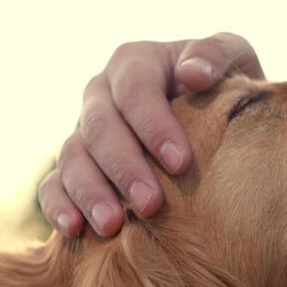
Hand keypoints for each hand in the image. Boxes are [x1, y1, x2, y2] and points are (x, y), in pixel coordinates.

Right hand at [39, 33, 264, 236]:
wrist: (212, 126)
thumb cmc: (223, 91)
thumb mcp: (233, 60)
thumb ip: (217, 55)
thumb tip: (193, 73)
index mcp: (135, 64)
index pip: (135, 88)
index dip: (154, 124)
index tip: (181, 163)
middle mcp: (101, 95)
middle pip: (99, 126)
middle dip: (123, 166)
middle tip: (151, 204)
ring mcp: (82, 133)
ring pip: (71, 158)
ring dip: (89, 192)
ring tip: (112, 226)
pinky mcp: (72, 169)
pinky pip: (52, 186)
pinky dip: (59, 207)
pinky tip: (75, 231)